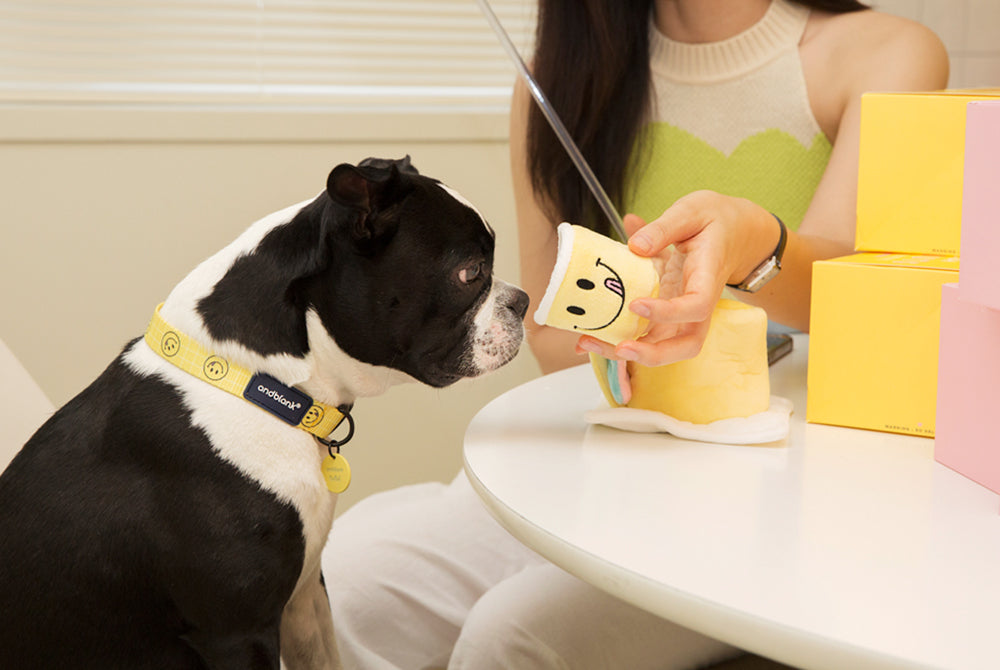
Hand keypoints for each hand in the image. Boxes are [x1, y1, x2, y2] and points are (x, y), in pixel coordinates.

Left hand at [575, 190, 777, 365]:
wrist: (736, 232)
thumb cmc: (716, 221)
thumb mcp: (692, 210)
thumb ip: (663, 227)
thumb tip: (634, 245)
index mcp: (708, 276)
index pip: (697, 306)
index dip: (669, 312)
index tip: (636, 304)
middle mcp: (699, 303)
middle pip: (688, 344)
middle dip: (654, 354)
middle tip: (620, 348)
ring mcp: (685, 313)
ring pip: (666, 347)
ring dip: (631, 353)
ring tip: (592, 344)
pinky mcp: (670, 314)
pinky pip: (649, 335)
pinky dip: (622, 339)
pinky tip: (592, 336)